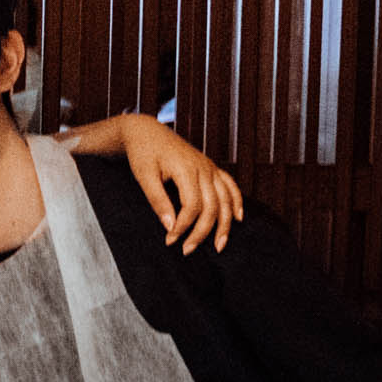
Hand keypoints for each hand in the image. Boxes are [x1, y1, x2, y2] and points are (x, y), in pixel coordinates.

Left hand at [108, 113, 240, 253]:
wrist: (146, 131)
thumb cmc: (143, 152)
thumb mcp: (144, 176)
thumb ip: (157, 200)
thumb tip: (169, 226)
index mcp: (186, 169)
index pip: (192, 206)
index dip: (183, 227)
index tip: (170, 241)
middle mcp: (204, 168)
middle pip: (212, 207)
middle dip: (202, 232)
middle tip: (188, 251)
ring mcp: (210, 168)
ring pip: (226, 199)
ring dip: (225, 224)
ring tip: (219, 246)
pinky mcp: (211, 168)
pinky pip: (230, 186)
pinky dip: (237, 202)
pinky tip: (239, 219)